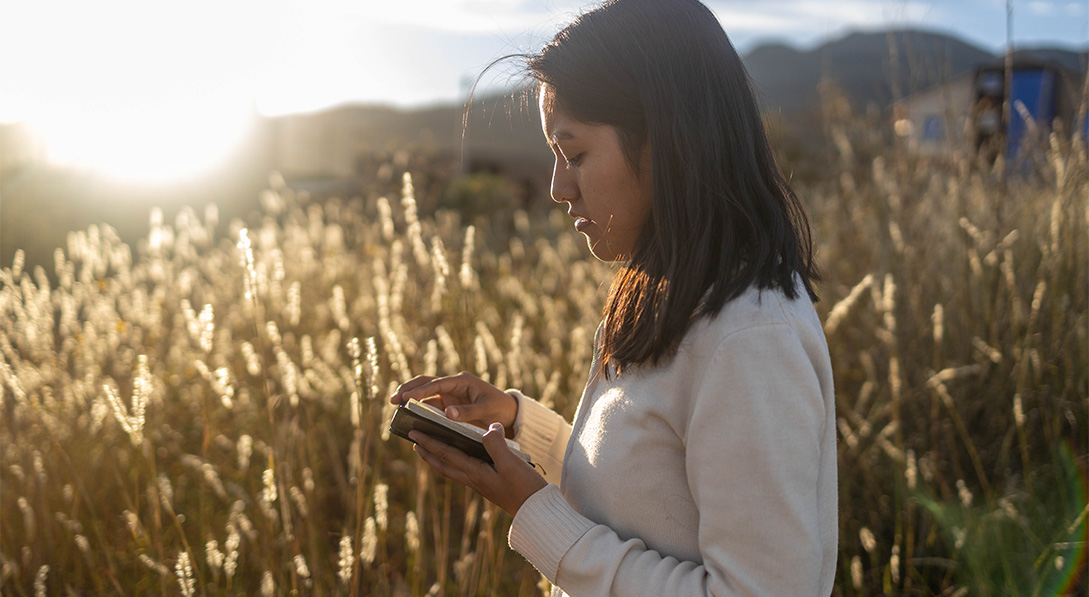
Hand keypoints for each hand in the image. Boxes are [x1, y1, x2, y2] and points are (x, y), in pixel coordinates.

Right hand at [391, 373, 518, 437]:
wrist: (508, 413)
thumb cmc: (500, 408)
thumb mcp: (487, 409)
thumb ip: (468, 411)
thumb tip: (447, 413)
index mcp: (462, 381)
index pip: (437, 383)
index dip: (421, 390)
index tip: (407, 397)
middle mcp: (453, 385)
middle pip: (426, 383)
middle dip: (409, 389)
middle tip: (393, 399)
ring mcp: (449, 395)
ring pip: (425, 393)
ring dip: (410, 398)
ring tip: (395, 406)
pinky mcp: (448, 405)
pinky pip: (430, 406)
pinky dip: (419, 409)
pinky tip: (408, 416)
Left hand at [410, 423, 546, 515]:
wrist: (536, 511)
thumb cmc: (524, 488)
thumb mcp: (511, 464)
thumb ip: (497, 444)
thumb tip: (488, 427)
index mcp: (475, 473)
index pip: (447, 454)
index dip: (430, 442)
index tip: (414, 433)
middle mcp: (474, 479)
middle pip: (444, 464)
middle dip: (428, 452)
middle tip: (414, 442)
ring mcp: (481, 483)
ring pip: (453, 469)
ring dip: (439, 459)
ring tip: (430, 450)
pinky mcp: (490, 484)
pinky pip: (465, 471)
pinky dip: (456, 463)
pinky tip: (461, 458)